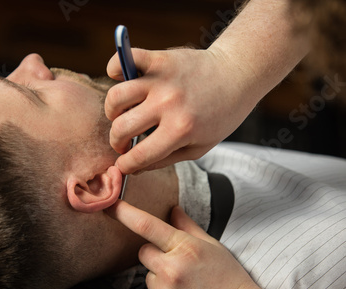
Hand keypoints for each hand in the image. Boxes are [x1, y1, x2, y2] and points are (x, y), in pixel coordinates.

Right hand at [105, 47, 257, 174]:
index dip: (125, 165)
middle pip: (121, 128)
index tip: (122, 165)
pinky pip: (123, 58)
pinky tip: (120, 78)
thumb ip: (164, 160)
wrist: (237, 75)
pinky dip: (115, 68)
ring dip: (113, 111)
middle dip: (117, 141)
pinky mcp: (159, 58)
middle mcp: (168, 104)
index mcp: (181, 130)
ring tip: (122, 114)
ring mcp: (162, 79)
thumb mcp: (199, 147)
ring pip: (116, 97)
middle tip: (123, 141)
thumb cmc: (220, 116)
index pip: (139, 155)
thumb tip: (134, 168)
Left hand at [106, 201, 264, 288]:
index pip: (146, 225)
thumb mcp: (212, 247)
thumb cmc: (229, 280)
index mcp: (185, 248)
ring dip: (160, 280)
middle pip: (143, 252)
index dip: (124, 213)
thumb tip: (172, 208)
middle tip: (179, 267)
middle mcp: (171, 269)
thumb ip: (188, 226)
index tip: (110, 205)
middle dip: (156, 256)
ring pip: (147, 277)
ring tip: (185, 288)